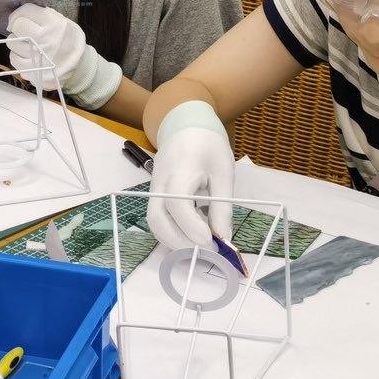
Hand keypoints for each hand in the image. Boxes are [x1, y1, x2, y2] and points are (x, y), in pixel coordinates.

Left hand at [6, 3, 123, 108]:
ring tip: (27, 44)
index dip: (19, 13)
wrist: (78, 66)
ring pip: (12, 42)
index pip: (27, 10)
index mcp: (54, 24)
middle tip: (23, 31)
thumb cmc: (68, 40)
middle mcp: (46, 39)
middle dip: (17, 26)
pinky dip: (18, 56)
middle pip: (17, 25)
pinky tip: (28, 55)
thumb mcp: (62, 21)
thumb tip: (21, 13)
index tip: (18, 18)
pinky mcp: (32, 70)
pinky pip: (14, 58)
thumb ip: (43, 15)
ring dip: (17, 41)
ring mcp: (38, 56)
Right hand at [147, 124, 235, 250]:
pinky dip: (171, 233)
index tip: (212, 242)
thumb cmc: (208, 147)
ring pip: (154, 223)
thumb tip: (224, 239)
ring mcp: (153, 189)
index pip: (178, 204)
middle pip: (158, 219)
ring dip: (175, 241)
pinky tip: (190, 237)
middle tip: (206, 250)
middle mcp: (160, 182)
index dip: (192, 227)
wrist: (185, 127)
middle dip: (180, 241)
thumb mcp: (223, 174)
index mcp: (180, 170)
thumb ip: (222, 208)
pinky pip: (157, 219)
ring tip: (200, 246)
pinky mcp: (154, 195)